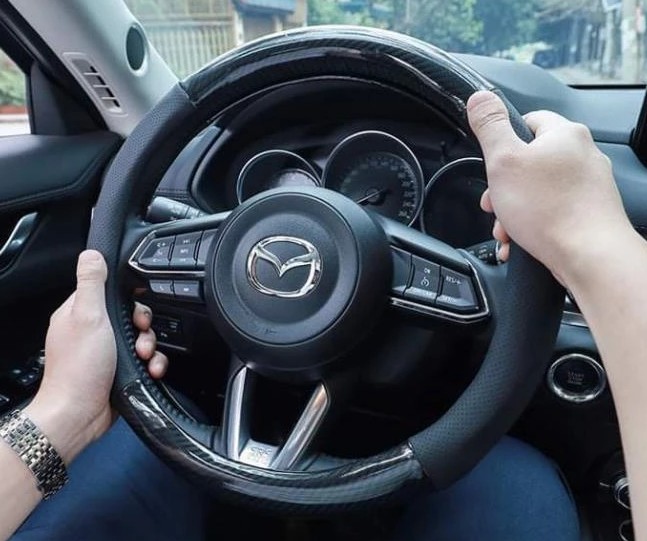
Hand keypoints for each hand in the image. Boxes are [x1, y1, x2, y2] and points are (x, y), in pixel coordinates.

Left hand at [23, 252, 167, 464]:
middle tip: (140, 334)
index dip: (129, 299)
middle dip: (144, 326)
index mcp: (80, 313)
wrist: (79, 415)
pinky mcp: (119, 371)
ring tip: (145, 358)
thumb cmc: (79, 368)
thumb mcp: (87, 316)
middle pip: (131, 315)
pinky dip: (152, 365)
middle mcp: (93, 331)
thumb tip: (92, 253)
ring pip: (141, 338)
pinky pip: (144, 360)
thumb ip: (92, 283)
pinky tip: (150, 370)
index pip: (111, 292)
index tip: (135, 309)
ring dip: (150, 347)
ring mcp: (106, 352)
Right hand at [466, 91, 632, 284]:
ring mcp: (589, 185)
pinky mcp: (589, 211)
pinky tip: (520, 242)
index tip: (492, 161)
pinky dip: (532, 225)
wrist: (589, 255)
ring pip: (538, 192)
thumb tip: (480, 97)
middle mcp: (582, 155)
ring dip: (514, 211)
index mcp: (565, 134)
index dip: (503, 141)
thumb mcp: (503, 160)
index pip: (527, 121)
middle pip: (529, 162)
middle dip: (504, 188)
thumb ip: (490, 126)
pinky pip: (551, 212)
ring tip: (506, 230)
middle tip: (493, 203)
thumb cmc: (550, 210)